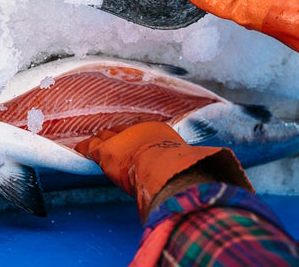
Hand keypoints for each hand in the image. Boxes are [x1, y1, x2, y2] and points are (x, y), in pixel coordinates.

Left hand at [75, 122, 252, 221]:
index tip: (128, 133)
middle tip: (107, 133)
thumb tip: (220, 161)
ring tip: (91, 139)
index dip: (131, 132)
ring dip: (99, 140)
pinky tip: (78, 146)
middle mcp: (136, 131)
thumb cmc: (182, 166)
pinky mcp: (107, 153)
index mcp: (155, 130)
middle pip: (120, 129)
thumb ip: (196, 157)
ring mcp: (121, 140)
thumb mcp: (190, 157)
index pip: (137, 129)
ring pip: (104, 137)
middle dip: (114, 133)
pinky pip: (91, 148)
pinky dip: (86, 147)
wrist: (168, 170)